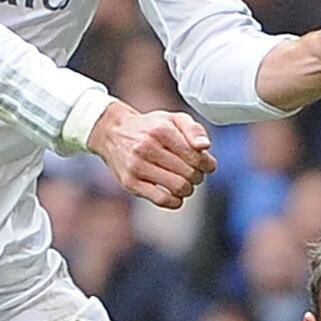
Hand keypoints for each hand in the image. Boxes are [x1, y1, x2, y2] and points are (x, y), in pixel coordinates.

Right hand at [87, 101, 215, 210]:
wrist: (112, 133)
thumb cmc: (148, 127)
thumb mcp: (173, 119)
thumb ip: (194, 129)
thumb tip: (205, 146)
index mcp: (162, 130)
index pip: (196, 156)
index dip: (207, 164)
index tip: (207, 165)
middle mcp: (148, 147)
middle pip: (189, 173)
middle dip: (198, 176)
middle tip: (194, 173)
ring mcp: (137, 167)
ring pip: (178, 187)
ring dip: (188, 189)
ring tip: (184, 182)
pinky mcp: (130, 183)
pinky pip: (162, 200)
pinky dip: (175, 201)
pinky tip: (175, 195)